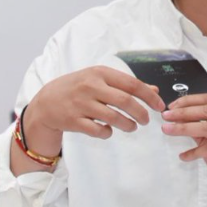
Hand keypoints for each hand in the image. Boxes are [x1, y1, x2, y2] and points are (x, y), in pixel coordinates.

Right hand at [28, 66, 165, 140]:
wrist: (46, 102)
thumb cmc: (78, 88)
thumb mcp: (100, 80)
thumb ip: (125, 85)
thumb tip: (154, 90)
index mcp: (100, 73)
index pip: (132, 84)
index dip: (149, 96)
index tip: (159, 106)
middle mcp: (91, 86)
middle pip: (125, 101)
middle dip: (141, 113)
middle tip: (146, 120)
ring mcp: (81, 104)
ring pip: (113, 117)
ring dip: (128, 125)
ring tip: (132, 127)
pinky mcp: (73, 121)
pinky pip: (98, 130)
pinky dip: (107, 133)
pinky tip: (108, 131)